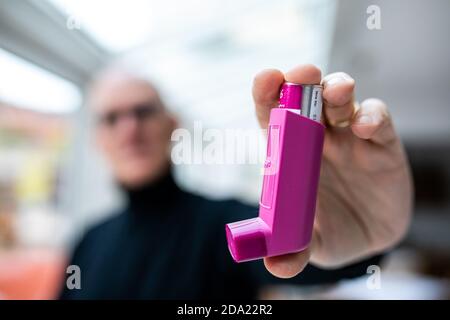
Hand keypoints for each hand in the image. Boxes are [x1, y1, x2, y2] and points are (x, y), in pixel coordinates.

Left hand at [252, 64, 412, 277]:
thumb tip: (275, 265)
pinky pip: (378, 119)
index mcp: (290, 151)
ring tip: (336, 91)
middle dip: (303, 79)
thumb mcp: (309, 243)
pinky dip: (373, 116)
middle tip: (301, 74)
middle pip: (307, 96)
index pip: (273, 115)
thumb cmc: (328, 229)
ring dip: (338, 88)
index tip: (266, 79)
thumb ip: (292, 251)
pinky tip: (365, 126)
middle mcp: (316, 136)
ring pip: (343, 98)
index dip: (267, 95)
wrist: (368, 236)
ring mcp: (349, 136)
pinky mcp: (381, 143)